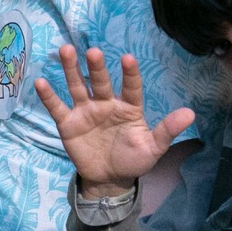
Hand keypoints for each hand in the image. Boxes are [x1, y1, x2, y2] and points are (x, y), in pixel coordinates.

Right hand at [34, 45, 195, 199]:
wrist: (109, 179)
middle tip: (93, 52)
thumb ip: (167, 130)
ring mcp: (86, 111)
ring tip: (65, 50)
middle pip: (100, 81)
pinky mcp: (68, 123)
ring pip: (77, 86)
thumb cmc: (133, 160)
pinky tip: (41, 82)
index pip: (130, 87)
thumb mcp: (152, 148)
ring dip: (71, 69)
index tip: (128, 58)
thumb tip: (190, 113)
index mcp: (128, 107)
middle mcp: (106, 103)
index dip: (129, 74)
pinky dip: (49, 96)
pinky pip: (57, 107)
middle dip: (96, 67)